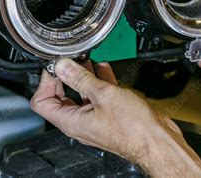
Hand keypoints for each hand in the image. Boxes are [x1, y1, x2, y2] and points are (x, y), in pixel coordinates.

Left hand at [30, 59, 200, 176]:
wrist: (158, 141)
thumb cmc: (134, 129)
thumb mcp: (103, 95)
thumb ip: (80, 78)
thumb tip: (61, 66)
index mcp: (71, 121)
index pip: (41, 101)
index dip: (45, 81)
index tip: (54, 65)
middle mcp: (80, 121)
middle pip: (60, 95)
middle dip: (64, 74)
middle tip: (69, 59)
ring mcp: (94, 117)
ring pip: (81, 92)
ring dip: (82, 74)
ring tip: (84, 58)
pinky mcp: (109, 113)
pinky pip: (98, 94)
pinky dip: (98, 79)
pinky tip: (103, 67)